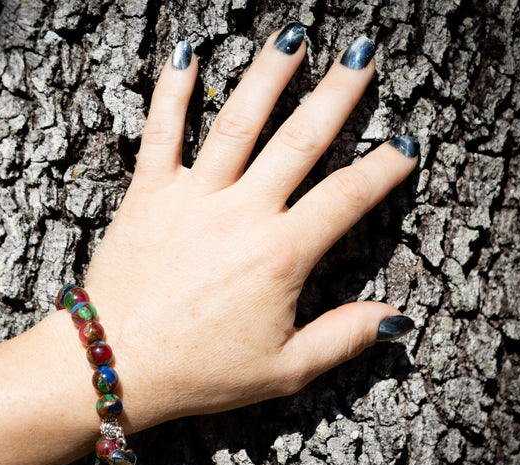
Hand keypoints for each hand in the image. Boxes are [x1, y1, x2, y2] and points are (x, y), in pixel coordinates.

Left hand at [83, 27, 417, 430]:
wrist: (112, 364)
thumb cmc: (196, 371)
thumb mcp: (282, 369)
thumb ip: (342, 339)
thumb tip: (396, 320)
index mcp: (280, 255)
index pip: (347, 197)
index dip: (384, 168)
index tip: (407, 142)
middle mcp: (240, 214)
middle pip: (300, 141)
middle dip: (338, 95)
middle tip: (363, 56)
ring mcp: (191, 197)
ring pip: (237, 122)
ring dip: (268, 76)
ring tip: (295, 37)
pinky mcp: (147, 194)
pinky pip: (161, 132)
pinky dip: (172, 91)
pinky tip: (187, 53)